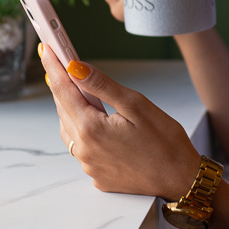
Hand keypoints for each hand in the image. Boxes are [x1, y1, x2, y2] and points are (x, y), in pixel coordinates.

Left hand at [40, 44, 199, 197]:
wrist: (181, 179)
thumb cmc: (166, 143)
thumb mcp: (137, 105)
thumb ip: (102, 85)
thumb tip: (75, 68)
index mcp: (91, 129)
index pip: (63, 90)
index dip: (54, 66)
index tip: (46, 49)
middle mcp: (84, 150)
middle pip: (63, 109)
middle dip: (62, 85)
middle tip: (61, 63)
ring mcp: (89, 165)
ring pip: (70, 130)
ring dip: (71, 109)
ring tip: (79, 91)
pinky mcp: (98, 176)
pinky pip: (82, 148)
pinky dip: (83, 131)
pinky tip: (96, 122)